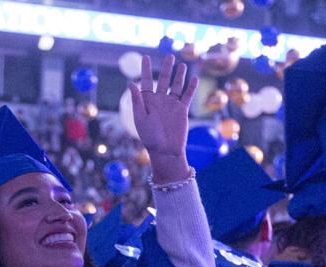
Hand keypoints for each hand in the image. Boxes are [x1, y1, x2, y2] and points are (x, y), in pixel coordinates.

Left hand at [127, 55, 197, 184]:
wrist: (165, 150)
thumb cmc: (150, 137)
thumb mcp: (141, 118)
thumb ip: (137, 100)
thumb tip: (131, 83)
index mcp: (147, 102)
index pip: (146, 82)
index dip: (146, 69)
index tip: (146, 57)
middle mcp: (160, 101)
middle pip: (164, 81)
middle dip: (166, 68)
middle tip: (169, 56)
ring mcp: (171, 105)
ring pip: (176, 86)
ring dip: (179, 75)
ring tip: (182, 64)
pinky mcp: (182, 110)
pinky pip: (187, 96)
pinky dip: (191, 88)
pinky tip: (194, 78)